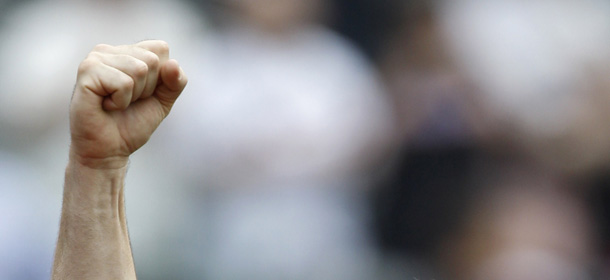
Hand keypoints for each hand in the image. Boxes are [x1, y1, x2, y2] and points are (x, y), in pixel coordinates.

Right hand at [69, 40, 186, 168]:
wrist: (109, 150)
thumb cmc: (132, 124)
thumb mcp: (163, 100)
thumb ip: (176, 81)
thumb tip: (173, 64)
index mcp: (126, 52)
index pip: (161, 48)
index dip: (160, 78)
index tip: (142, 94)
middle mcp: (109, 50)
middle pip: (152, 60)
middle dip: (147, 88)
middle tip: (127, 101)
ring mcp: (95, 59)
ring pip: (140, 69)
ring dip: (133, 95)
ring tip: (115, 103)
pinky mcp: (87, 72)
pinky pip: (124, 83)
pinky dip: (121, 101)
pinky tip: (106, 105)